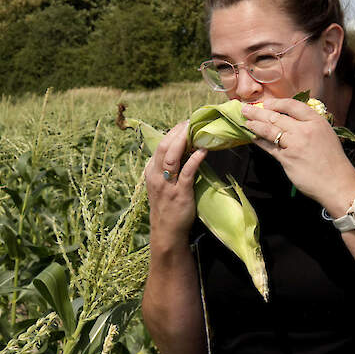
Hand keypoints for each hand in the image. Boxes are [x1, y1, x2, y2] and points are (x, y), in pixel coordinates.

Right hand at [144, 120, 207, 245]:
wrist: (167, 232)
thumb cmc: (167, 207)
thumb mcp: (161, 185)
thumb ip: (168, 168)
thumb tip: (182, 150)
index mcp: (151, 171)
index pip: (159, 146)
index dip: (172, 133)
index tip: (184, 124)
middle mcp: (156, 176)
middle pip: (164, 147)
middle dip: (178, 132)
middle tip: (191, 121)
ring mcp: (167, 185)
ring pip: (172, 156)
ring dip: (185, 141)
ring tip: (196, 130)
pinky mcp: (180, 194)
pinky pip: (187, 172)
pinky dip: (195, 159)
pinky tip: (203, 151)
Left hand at [242, 98, 354, 214]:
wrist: (337, 183)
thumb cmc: (333, 161)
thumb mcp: (326, 135)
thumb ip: (310, 126)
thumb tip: (290, 121)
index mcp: (317, 121)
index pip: (293, 105)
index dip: (277, 103)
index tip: (267, 103)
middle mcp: (305, 130)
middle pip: (276, 117)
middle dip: (258, 112)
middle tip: (246, 109)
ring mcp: (294, 144)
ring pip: (269, 130)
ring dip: (255, 125)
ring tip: (246, 121)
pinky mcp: (287, 159)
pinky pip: (269, 147)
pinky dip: (260, 142)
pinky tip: (254, 138)